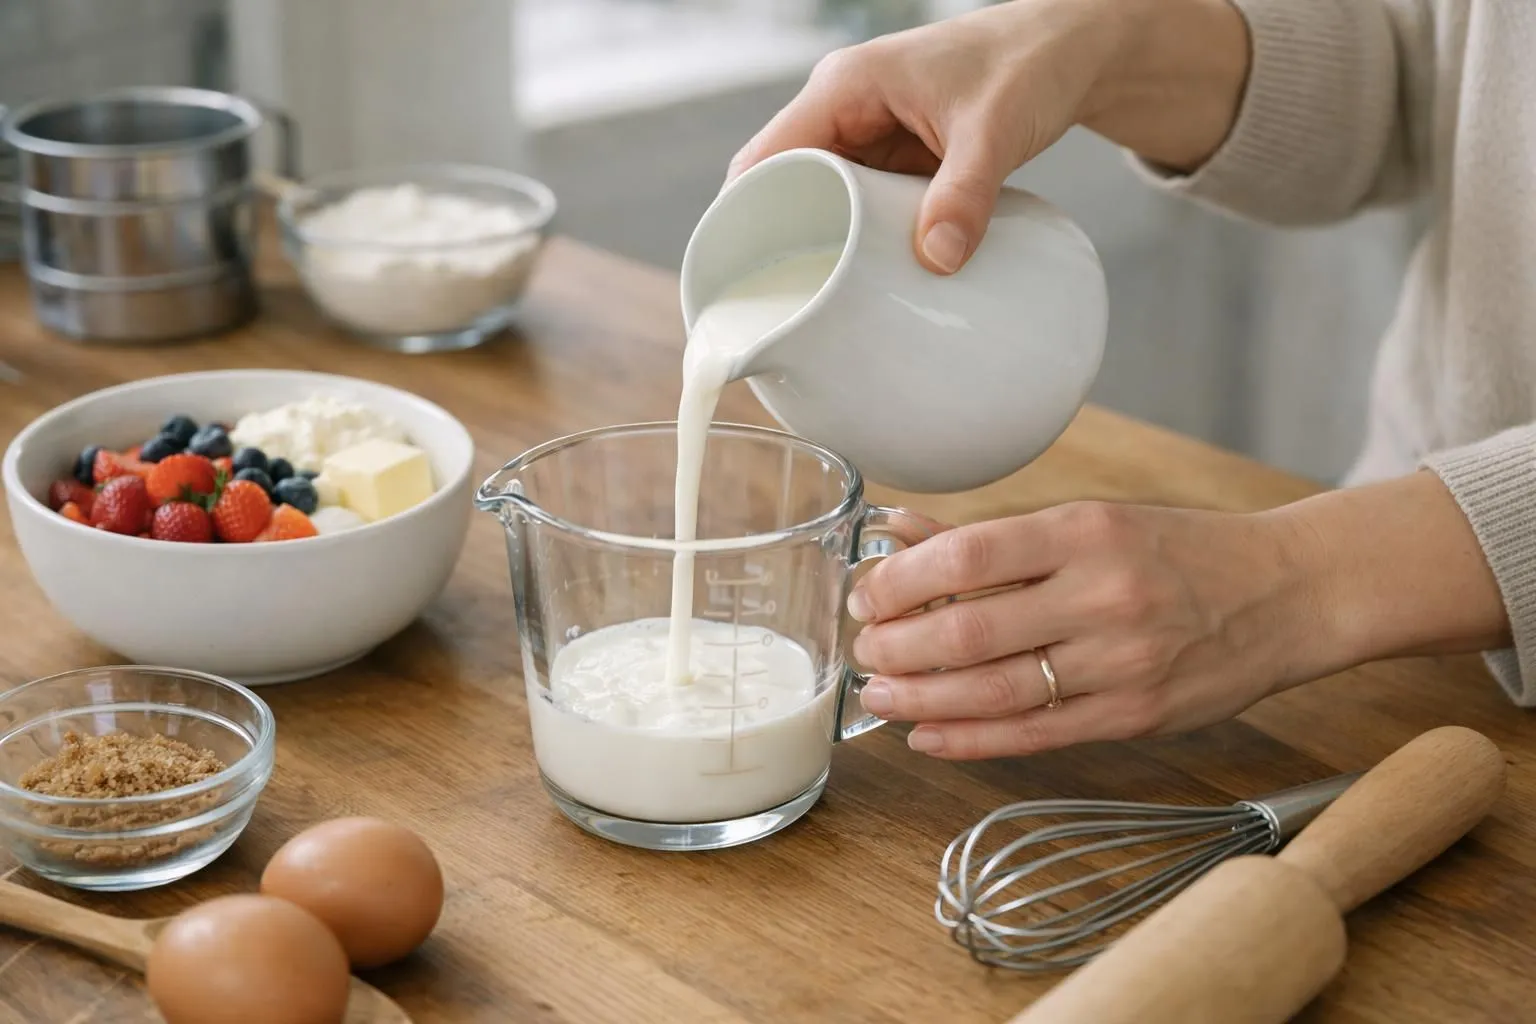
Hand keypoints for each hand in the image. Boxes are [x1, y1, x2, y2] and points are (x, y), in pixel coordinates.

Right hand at [727, 0, 1248, 273]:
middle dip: (777, 243)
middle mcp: (843, 108)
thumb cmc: (1030, 64)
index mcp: (844, 87)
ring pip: (817, 199)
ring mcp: (866, 134)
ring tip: (813, 306)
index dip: (743, 219)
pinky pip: (856, 204)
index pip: (764, 159)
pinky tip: (862, 281)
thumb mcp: (995, 131)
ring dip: (818, 246)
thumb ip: (965, 194)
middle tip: (780, 307)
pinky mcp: (893, 157)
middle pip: (781, 185)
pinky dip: (855, 239)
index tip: (740, 279)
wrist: (1072, 49)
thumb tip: (937, 260)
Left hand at [848, 500, 1327, 759]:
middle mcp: (1102, 595)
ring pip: (995, 690)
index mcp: (1085, 531)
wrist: (1287, 593)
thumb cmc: (1179, 551)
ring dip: (921, 698)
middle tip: (864, 650)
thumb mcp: (1089, 521)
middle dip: (898, 647)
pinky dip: (970, 739)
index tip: (868, 595)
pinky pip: (1035, 735)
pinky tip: (928, 734)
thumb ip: (992, 536)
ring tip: (879, 693)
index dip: (900, 581)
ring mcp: (1121, 662)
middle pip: (970, 631)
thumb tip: (899, 532)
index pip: (967, 555)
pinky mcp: (1134, 715)